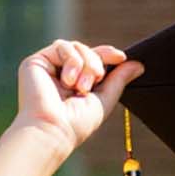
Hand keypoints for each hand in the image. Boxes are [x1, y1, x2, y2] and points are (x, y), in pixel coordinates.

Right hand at [13, 41, 139, 163]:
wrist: (54, 129)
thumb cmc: (78, 122)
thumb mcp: (105, 99)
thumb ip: (119, 80)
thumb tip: (138, 64)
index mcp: (76, 82)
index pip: (93, 59)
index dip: (107, 54)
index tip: (121, 57)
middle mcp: (62, 73)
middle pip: (87, 50)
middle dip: (97, 63)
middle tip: (96, 80)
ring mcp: (49, 66)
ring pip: (76, 47)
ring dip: (86, 64)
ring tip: (82, 86)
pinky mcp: (36, 61)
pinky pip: (62, 46)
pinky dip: (72, 61)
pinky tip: (68, 81)